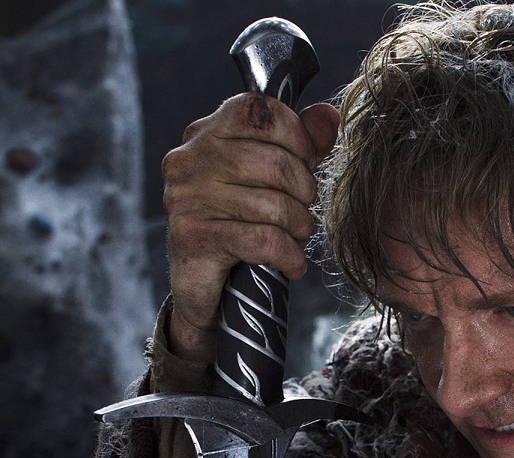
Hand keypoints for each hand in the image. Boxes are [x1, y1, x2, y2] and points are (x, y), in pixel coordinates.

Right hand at [160, 94, 339, 359]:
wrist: (207, 290)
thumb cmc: (244, 225)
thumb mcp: (275, 178)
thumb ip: (302, 143)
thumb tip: (328, 115)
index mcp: (207, 133)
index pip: (261, 110)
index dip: (297, 136)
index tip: (306, 163)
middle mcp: (188, 160)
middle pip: (274, 161)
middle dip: (304, 192)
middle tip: (302, 211)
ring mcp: (185, 198)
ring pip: (273, 205)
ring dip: (299, 228)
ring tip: (295, 238)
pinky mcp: (193, 238)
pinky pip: (264, 240)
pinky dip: (290, 256)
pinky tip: (290, 264)